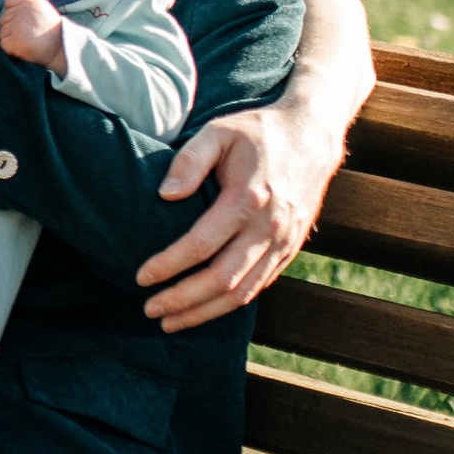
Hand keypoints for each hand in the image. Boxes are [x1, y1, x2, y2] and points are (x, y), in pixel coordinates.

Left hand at [0, 0, 69, 73]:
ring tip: (26, 43)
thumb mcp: (44, 10)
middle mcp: (23, 11)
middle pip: (4, 19)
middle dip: (11, 29)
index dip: (12, 14)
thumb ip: (27, 6)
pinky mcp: (14, 40)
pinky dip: (10, 50)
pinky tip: (22, 50)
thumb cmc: (54, 33)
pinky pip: (3, 44)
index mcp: (30, 2)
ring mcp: (18, 26)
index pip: (8, 3)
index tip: (21, 24)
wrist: (63, 51)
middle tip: (26, 37)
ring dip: (10, 40)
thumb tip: (8, 8)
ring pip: (2, 32)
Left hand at [139, 95, 341, 331]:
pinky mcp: (291, 249)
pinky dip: (231, 303)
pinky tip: (205, 309)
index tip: (141, 277)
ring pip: (243, 292)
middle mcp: (269, 227)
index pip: (202, 245)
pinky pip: (260, 286)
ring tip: (170, 321)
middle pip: (222, 279)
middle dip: (183, 300)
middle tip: (150, 309)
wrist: (312, 135)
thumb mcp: (219, 131)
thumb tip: (165, 195)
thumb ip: (190, 160)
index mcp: (248, 199)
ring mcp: (284, 242)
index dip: (169, 265)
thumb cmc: (257, 132)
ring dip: (205, 312)